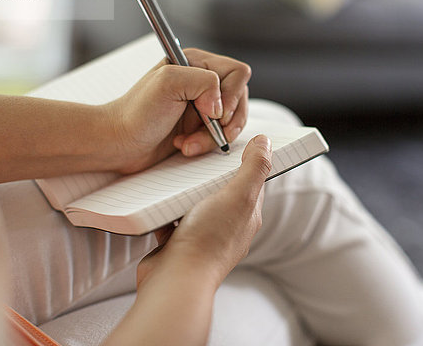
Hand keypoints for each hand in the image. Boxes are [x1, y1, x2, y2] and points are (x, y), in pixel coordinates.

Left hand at [105, 48, 249, 173]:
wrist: (120, 142)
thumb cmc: (137, 113)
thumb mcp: (168, 83)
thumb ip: (204, 81)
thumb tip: (221, 105)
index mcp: (196, 63)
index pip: (238, 74)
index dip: (232, 96)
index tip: (214, 113)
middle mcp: (202, 81)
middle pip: (240, 100)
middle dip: (223, 122)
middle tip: (204, 130)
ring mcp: (203, 105)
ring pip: (232, 122)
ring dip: (212, 137)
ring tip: (188, 141)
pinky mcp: (201, 126)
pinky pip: (221, 136)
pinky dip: (206, 145)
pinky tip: (185, 144)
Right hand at [136, 135, 271, 289]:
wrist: (175, 280)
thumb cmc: (209, 239)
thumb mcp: (239, 196)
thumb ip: (254, 168)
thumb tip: (266, 142)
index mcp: (247, 216)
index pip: (252, 182)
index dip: (245, 161)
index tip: (233, 143)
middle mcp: (228, 227)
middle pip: (222, 191)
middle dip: (211, 174)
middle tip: (198, 152)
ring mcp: (202, 236)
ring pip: (195, 204)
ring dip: (186, 190)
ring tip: (176, 169)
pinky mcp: (177, 243)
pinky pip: (172, 218)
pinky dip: (165, 207)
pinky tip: (157, 195)